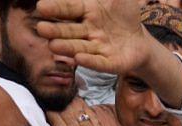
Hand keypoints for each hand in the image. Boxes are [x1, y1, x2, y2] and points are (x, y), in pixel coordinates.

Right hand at [36, 0, 151, 75]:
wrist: (140, 41)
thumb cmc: (126, 15)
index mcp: (88, 11)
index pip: (69, 8)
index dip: (56, 8)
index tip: (41, 6)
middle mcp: (88, 31)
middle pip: (69, 31)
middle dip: (56, 30)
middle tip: (41, 29)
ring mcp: (98, 48)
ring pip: (79, 47)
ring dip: (67, 47)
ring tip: (53, 46)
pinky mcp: (109, 63)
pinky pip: (99, 62)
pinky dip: (90, 61)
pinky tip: (79, 58)